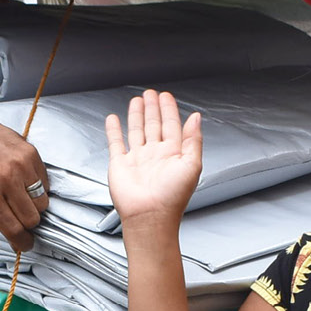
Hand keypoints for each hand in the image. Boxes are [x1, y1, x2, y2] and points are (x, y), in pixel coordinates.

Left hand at [0, 107, 49, 251]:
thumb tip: (11, 233)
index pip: (13, 228)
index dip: (22, 242)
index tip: (25, 244)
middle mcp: (5, 180)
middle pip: (32, 218)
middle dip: (27, 222)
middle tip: (20, 216)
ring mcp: (21, 166)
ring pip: (42, 202)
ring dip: (34, 205)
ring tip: (21, 196)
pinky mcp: (31, 154)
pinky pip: (44, 182)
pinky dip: (37, 187)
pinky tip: (23, 180)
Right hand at [103, 90, 203, 245]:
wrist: (149, 216)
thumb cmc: (172, 197)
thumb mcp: (191, 165)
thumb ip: (193, 140)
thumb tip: (196, 117)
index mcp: (173, 154)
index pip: (171, 125)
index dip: (169, 109)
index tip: (166, 96)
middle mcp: (155, 154)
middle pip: (154, 125)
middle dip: (153, 108)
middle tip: (151, 93)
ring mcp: (137, 159)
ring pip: (136, 130)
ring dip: (137, 115)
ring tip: (137, 100)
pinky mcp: (120, 165)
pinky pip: (116, 143)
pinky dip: (114, 130)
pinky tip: (114, 119)